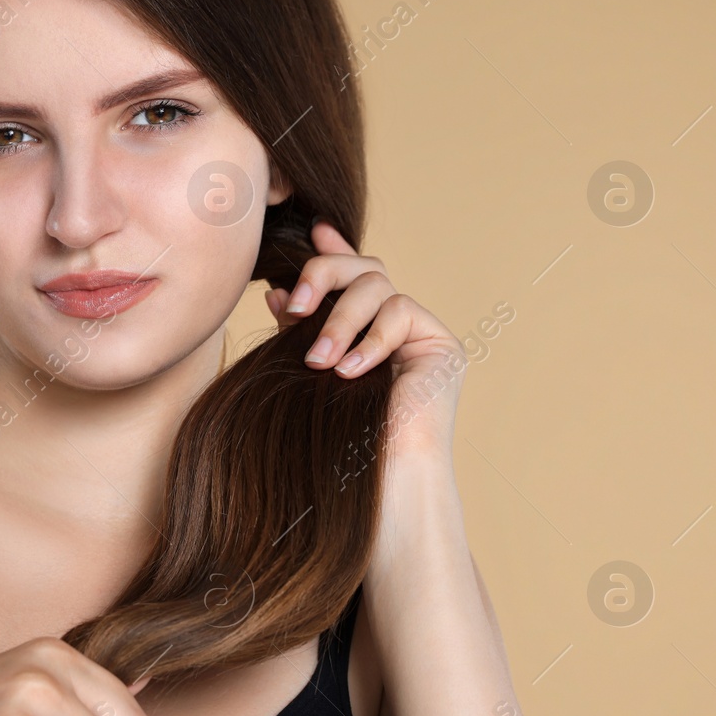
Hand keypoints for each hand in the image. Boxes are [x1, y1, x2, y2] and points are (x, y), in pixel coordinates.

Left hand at [264, 221, 466, 458]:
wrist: (381, 483)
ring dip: (340, 320)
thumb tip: (274, 292)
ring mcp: (420, 333)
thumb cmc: (338, 440)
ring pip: (379, 286)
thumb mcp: (309, 374)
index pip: (351, 278)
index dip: (334, 250)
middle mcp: (394, 327)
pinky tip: (351, 372)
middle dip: (323, 276)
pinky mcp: (441, 345)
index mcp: (364, 331)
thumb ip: (300, 332)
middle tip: (292, 307)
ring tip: (319, 361)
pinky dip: (371, 340)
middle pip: (364, 269)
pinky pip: (402, 313)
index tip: (312, 231)